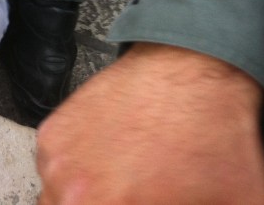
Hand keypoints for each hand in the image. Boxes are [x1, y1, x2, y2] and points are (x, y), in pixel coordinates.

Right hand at [36, 43, 263, 203]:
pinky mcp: (50, 138)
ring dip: (87, 204)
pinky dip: (77, 178)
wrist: (191, 72)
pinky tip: (111, 164)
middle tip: (130, 198)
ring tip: (123, 189)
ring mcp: (57, 166)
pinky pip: (53, 176)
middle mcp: (77, 196)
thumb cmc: (214, 142)